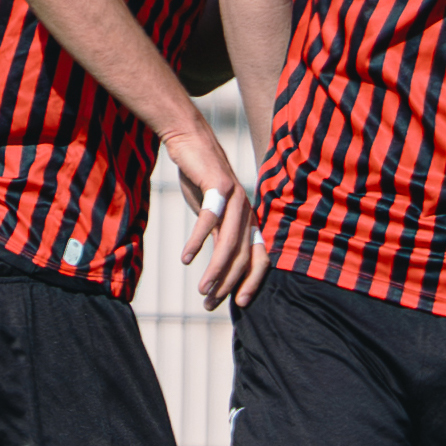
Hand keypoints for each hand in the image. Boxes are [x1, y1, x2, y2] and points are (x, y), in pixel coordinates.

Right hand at [167, 128, 266, 310]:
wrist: (190, 140)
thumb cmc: (200, 179)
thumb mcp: (212, 213)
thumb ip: (218, 236)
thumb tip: (218, 266)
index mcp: (248, 219)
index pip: (260, 257)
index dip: (252, 281)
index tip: (239, 304)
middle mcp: (247, 211)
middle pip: (243, 256)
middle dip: (229, 284)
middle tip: (211, 304)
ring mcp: (235, 198)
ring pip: (228, 243)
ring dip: (215, 270)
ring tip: (202, 290)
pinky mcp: (218, 186)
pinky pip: (209, 220)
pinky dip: (197, 242)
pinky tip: (186, 259)